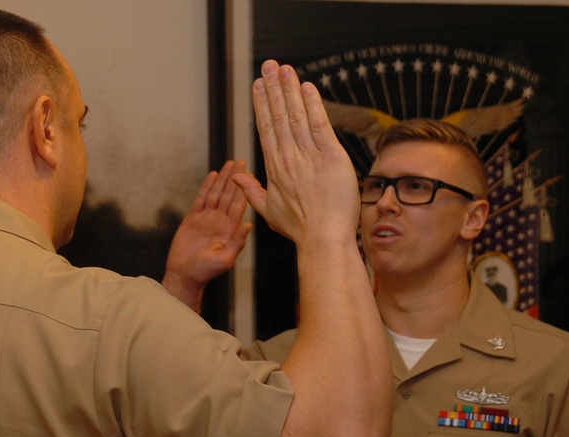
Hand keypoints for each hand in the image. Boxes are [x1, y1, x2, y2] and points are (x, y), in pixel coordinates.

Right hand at [162, 160, 251, 311]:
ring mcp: (206, 218)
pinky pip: (201, 199)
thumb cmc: (206, 271)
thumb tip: (249, 224)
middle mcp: (220, 221)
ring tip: (230, 163)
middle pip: (229, 194)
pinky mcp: (193, 218)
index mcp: (230, 230)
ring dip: (223, 178)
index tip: (251, 174)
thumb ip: (237, 242)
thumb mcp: (225, 259)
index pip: (239, 205)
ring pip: (216, 193)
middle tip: (242, 161)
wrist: (185, 275)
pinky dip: (207, 186)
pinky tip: (213, 175)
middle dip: (236, 178)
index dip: (245, 189)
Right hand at [233, 60, 358, 246]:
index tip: (258, 85)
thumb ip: (253, 192)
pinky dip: (313, 105)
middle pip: (278, 116)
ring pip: (296, 116)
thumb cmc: (300, 229)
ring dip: (290, 89)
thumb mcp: (270, 212)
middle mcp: (289, 158)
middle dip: (273, 88)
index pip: (266, 129)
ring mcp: (309, 156)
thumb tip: (237, 177)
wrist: (323, 239)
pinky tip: (306, 87)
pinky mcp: (331, 157)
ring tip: (284, 68)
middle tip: (269, 64)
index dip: (262, 104)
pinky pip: (320, 125)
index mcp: (275, 168)